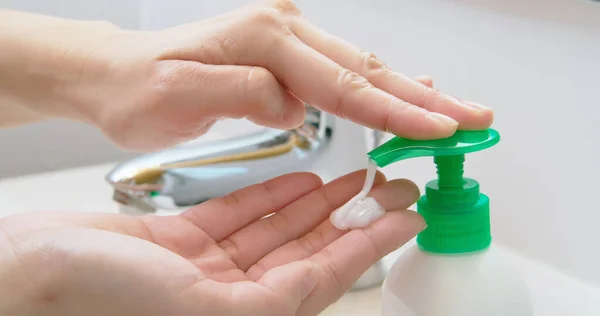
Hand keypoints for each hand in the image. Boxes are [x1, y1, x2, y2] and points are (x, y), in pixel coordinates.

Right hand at [0, 170, 423, 315]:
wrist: (30, 275)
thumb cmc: (99, 300)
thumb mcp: (200, 308)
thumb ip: (266, 303)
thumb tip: (320, 291)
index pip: (324, 277)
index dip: (369, 246)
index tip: (405, 219)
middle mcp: (232, 299)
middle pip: (309, 252)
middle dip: (354, 219)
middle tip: (393, 189)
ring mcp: (208, 270)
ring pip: (280, 230)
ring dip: (319, 203)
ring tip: (357, 179)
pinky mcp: (184, 245)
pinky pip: (241, 217)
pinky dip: (272, 197)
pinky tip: (301, 180)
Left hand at [64, 0, 491, 150]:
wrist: (116, 74)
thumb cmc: (139, 88)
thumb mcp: (177, 97)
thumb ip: (241, 93)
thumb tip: (291, 101)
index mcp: (263, 38)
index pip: (342, 83)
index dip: (394, 109)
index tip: (437, 127)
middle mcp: (281, 30)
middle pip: (365, 70)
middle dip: (422, 98)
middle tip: (473, 115)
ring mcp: (285, 39)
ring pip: (360, 69)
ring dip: (409, 93)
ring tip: (452, 109)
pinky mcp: (283, 55)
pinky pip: (341, 73)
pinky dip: (378, 88)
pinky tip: (403, 92)